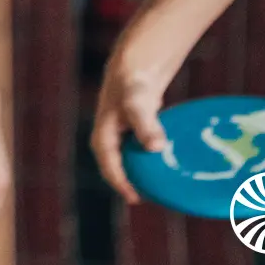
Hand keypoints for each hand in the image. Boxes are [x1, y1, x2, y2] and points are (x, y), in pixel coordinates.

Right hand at [91, 44, 176, 204]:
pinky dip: (145, 160)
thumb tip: (155, 147)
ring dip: (136, 173)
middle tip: (145, 198)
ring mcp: (119, 133)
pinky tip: (161, 163)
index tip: (135, 199)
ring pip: (125, 160)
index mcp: (103, 135)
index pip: (108, 166)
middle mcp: (108, 137)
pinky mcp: (131, 129)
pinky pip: (135, 151)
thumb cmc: (133, 84)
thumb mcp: (138, 104)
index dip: (120, 183)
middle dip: (126, 182)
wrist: (134, 65)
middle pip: (114, 166)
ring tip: (154, 186)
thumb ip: (146, 125)